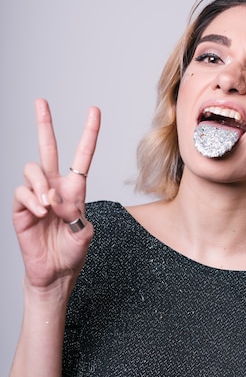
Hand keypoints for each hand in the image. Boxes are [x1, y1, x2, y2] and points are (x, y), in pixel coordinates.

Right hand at [13, 98, 100, 293]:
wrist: (55, 274)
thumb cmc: (72, 253)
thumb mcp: (84, 233)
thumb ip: (75, 215)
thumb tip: (56, 201)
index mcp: (73, 189)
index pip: (81, 156)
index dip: (88, 133)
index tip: (94, 111)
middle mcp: (53, 187)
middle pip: (47, 148)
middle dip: (44, 124)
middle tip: (41, 102)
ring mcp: (35, 196)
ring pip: (32, 170)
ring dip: (41, 184)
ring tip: (48, 206)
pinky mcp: (20, 209)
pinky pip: (21, 192)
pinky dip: (31, 200)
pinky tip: (40, 212)